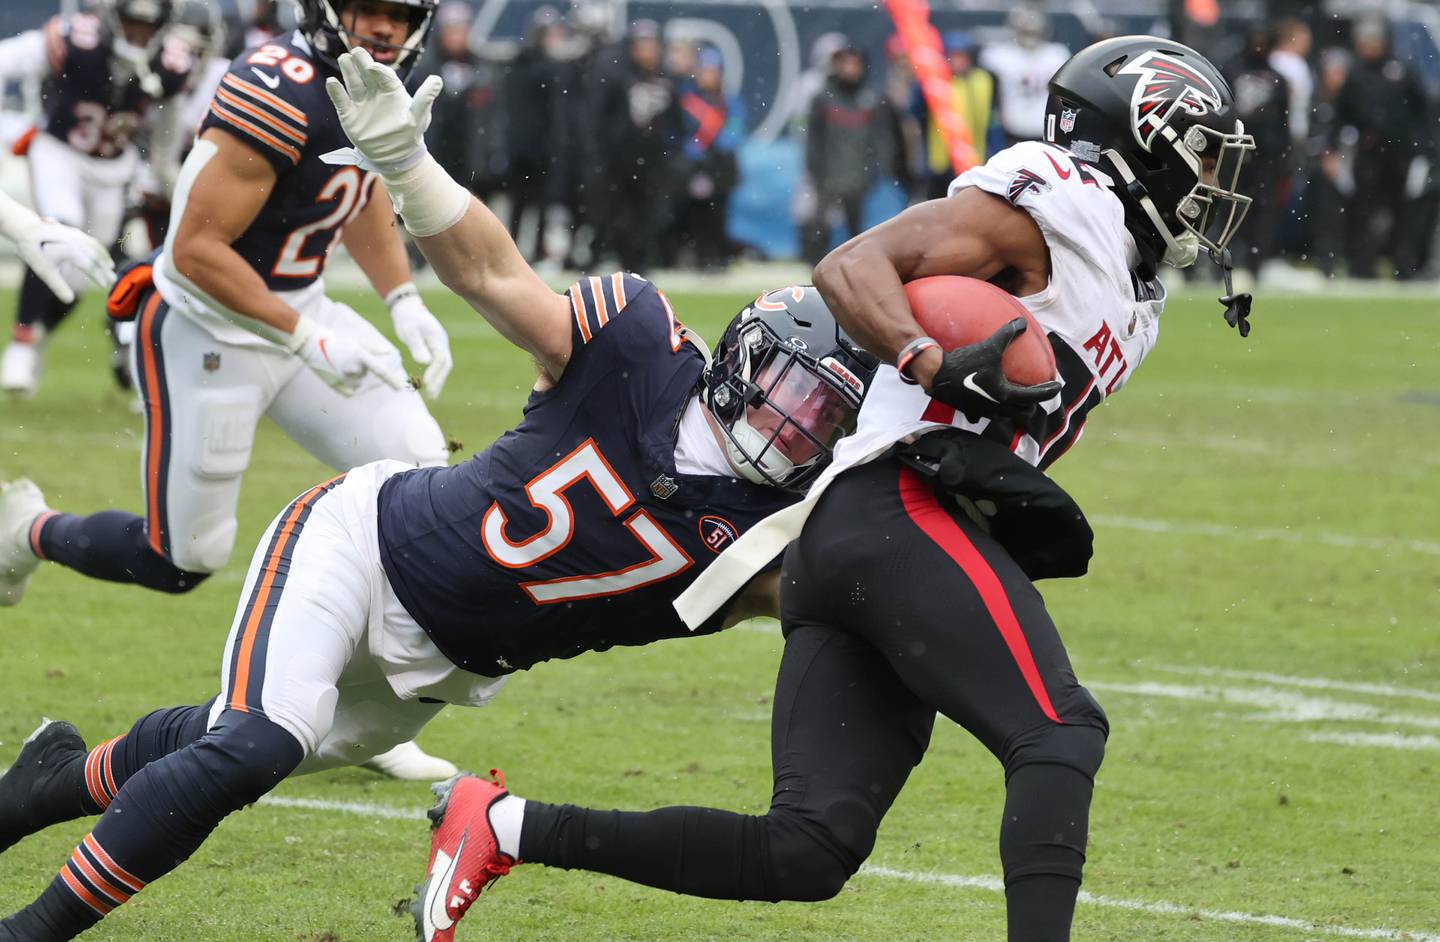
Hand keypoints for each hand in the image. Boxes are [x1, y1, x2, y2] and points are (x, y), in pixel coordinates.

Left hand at [8, 216, 115, 304]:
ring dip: (104, 259)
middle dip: (104, 270)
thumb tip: (69, 301)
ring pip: (96, 248)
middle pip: (95, 257)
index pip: (89, 266)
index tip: (104, 286)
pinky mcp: (76, 232)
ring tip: (111, 270)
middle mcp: (75, 240)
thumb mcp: (44, 272)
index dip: (98, 277)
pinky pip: (93, 242)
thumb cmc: (35, 254)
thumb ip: (58, 286)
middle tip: (113, 282)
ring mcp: (77, 234)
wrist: (27, 231)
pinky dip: (100, 250)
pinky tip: (103, 258)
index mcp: (68, 250)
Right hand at [287, 314, 407, 395]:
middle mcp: (352, 369)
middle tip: (347, 356)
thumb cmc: (335, 339)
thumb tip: (388, 352)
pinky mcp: (334, 385)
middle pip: (365, 374)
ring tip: (340, 363)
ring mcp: (342, 379)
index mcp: (359, 356)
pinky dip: (346, 384)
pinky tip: (338, 372)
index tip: (401, 387)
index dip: (392, 380)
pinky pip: (349, 389)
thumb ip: (373, 348)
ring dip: (353, 375)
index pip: (380, 370)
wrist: (311, 343)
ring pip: (357, 382)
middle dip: (360, 367)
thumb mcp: (356, 340)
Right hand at [322, 48, 442, 173]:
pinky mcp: (349, 114)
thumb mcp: (420, 116)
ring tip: (344, 58)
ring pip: (353, 82)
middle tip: (356, 51)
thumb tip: (438, 80)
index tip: (372, 67)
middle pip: (366, 73)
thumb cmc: (410, 134)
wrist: (395, 156)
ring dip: (348, 71)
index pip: (384, 76)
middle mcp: (375, 92)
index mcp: (392, 91)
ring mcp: (362, 102)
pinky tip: (332, 81)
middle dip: (361, 62)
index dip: (379, 70)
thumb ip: (425, 98)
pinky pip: (341, 100)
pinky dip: (336, 91)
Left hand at [387, 284, 451, 398]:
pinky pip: (439, 363)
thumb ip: (417, 346)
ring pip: (444, 364)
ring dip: (439, 379)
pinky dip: (437, 374)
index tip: (427, 384)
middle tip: (432, 395)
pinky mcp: (436, 347)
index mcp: (436, 337)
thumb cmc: (407, 319)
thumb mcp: (409, 331)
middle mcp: (442, 342)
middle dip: (440, 380)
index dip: (435, 373)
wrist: (408, 308)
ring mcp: (441, 344)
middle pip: (446, 364)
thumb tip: (425, 362)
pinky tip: (430, 383)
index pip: (440, 359)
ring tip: (432, 394)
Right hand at [926, 318, 1060, 423]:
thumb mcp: (990, 346)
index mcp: (1006, 395)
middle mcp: (997, 408)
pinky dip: (989, 411)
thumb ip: (1007, 333)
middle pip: (1024, 415)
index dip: (1049, 391)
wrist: (937, 375)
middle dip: (1032, 406)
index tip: (1057, 386)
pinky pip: (983, 416)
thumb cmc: (966, 363)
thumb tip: (1022, 322)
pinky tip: (987, 403)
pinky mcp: (970, 412)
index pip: (1035, 396)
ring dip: (1013, 410)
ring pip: (1006, 418)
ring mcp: (983, 413)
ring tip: (1014, 398)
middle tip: (1034, 394)